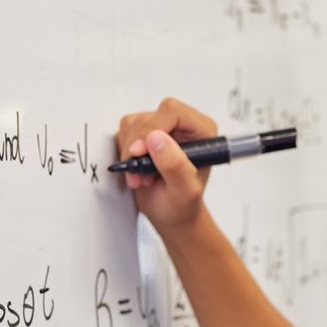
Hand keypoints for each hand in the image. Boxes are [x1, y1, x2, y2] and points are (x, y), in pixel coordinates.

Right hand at [115, 97, 217, 232]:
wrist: (171, 214)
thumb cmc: (183, 205)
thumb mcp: (185, 191)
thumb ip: (174, 165)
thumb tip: (156, 137)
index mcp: (201, 131)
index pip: (173, 112)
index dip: (153, 128)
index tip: (141, 152)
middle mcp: (182, 125)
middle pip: (150, 118)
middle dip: (138, 146)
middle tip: (141, 172)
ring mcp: (162, 129)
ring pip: (134, 124)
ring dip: (130, 153)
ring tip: (143, 176)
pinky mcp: (144, 135)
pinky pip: (125, 133)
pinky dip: (125, 154)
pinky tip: (137, 171)